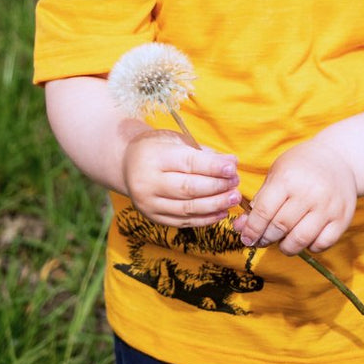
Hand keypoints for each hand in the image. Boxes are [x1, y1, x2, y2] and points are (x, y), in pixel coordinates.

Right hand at [121, 128, 240, 226]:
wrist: (127, 164)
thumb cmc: (159, 148)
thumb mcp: (177, 141)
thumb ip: (204, 153)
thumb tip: (232, 163)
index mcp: (155, 159)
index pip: (188, 164)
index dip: (213, 167)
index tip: (233, 168)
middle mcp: (148, 183)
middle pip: (188, 189)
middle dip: (217, 187)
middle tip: (236, 184)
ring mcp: (148, 203)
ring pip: (186, 208)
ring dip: (214, 205)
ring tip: (233, 198)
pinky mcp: (153, 217)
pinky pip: (182, 221)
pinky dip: (204, 219)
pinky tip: (221, 212)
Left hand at [231, 141, 357, 255]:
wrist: (339, 159)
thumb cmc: (301, 167)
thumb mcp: (277, 174)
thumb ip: (260, 201)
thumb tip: (241, 228)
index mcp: (288, 179)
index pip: (264, 212)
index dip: (252, 230)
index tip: (247, 238)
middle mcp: (310, 192)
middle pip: (280, 228)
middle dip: (266, 239)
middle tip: (263, 239)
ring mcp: (328, 206)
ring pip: (300, 240)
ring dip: (286, 247)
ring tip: (283, 241)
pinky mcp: (343, 218)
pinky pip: (322, 244)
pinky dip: (310, 247)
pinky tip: (305, 238)